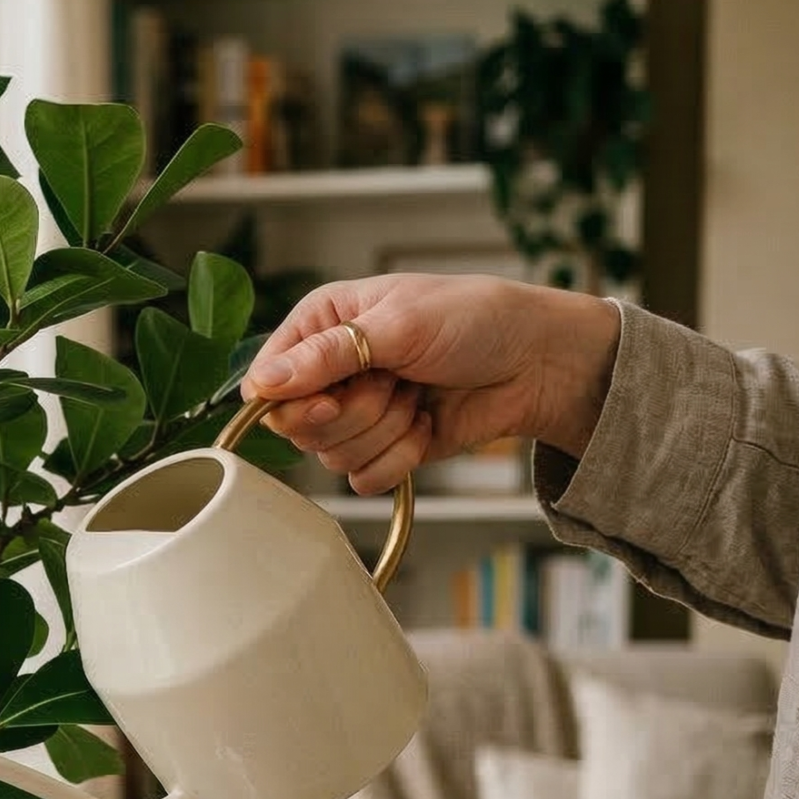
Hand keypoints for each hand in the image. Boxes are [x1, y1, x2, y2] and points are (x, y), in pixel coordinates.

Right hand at [244, 274, 623, 494]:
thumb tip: (261, 385)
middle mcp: (331, 371)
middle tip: (395, 383)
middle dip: (356, 413)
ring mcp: (357, 412)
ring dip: (385, 431)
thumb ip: (325, 356)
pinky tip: (427, 425)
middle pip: (298, 427)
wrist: (538, 362)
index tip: (330, 399)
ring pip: (331, 456)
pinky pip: (363, 479)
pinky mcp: (385, 448)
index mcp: (322, 324)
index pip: (268, 380)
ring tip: (419, 397)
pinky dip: (401, 458)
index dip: (292, 401)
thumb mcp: (399, 324)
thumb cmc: (477, 319)